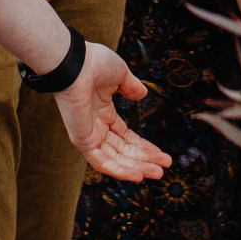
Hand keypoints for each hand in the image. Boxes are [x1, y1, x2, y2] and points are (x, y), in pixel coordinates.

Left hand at [57, 43, 170, 180]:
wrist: (76, 64)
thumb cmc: (94, 64)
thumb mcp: (120, 74)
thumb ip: (131, 86)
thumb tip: (143, 94)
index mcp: (103, 112)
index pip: (126, 137)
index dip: (144, 147)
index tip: (161, 154)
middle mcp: (95, 126)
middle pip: (123, 151)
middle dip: (145, 160)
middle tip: (164, 168)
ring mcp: (88, 135)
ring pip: (115, 159)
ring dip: (137, 168)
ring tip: (158, 174)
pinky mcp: (82, 141)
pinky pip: (102, 161)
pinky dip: (119, 171)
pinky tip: (138, 175)